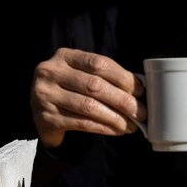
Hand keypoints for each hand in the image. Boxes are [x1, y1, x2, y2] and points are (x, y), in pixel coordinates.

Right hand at [30, 48, 145, 147]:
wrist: (44, 114)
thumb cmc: (73, 92)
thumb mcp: (85, 76)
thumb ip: (107, 78)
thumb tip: (141, 91)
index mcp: (65, 56)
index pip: (99, 63)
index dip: (123, 78)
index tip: (141, 92)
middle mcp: (51, 72)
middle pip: (95, 86)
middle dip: (123, 101)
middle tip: (141, 113)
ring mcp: (45, 94)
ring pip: (89, 106)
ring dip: (116, 117)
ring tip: (132, 125)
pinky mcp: (46, 117)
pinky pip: (82, 123)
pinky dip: (104, 127)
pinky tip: (117, 130)